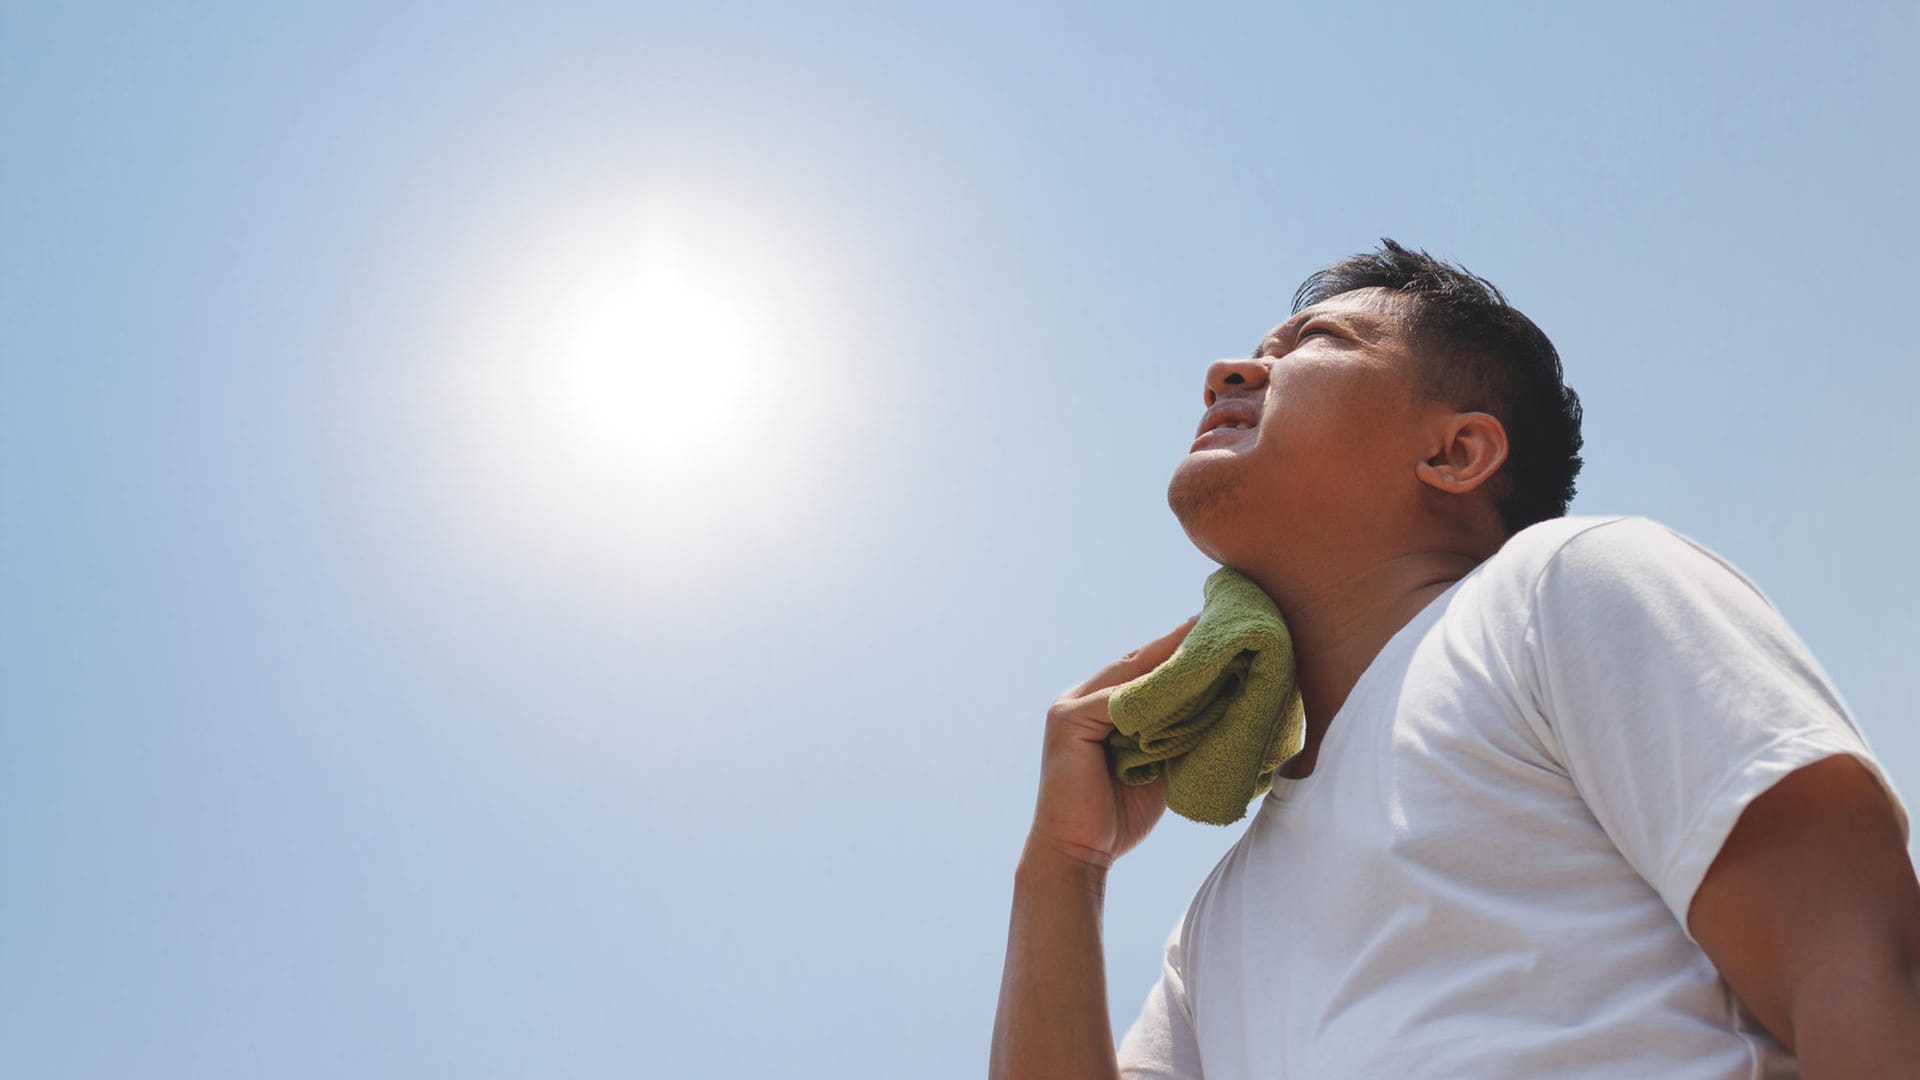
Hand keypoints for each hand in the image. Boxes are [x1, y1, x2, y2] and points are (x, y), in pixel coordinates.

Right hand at [1026, 614, 1200, 873]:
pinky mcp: (1068, 722)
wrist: (1078, 856)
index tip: (1217, 633)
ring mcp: (1070, 708)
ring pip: (1129, 674)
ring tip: (1209, 638)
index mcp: (1098, 708)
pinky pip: (1118, 700)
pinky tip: (1184, 678)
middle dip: (1178, 643)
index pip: (1143, 671)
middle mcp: (1080, 700)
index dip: (1178, 652)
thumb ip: (1173, 734)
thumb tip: (1222, 708)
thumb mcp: (1155, 766)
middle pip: (1137, 662)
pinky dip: (1150, 690)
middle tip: (1218, 620)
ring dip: (1170, 657)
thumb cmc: (1118, 817)